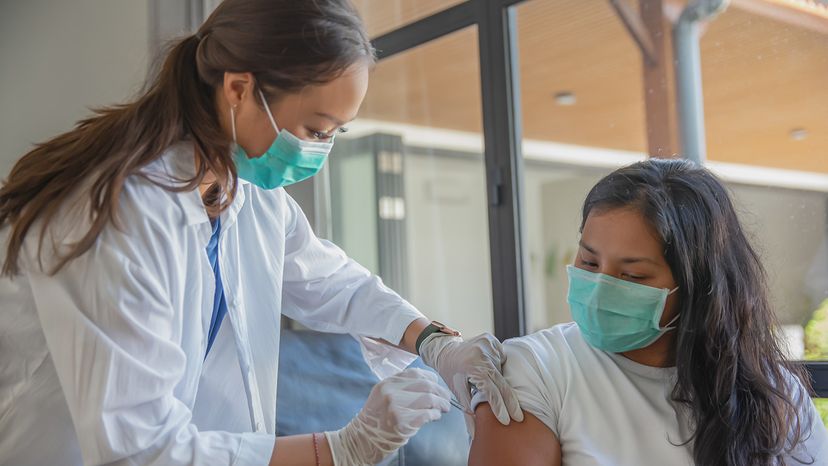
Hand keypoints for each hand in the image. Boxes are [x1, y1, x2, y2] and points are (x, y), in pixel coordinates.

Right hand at [325, 368, 450, 464]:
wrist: (361, 440)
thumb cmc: (376, 420)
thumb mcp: (382, 396)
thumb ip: (401, 388)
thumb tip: (430, 385)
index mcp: (387, 383)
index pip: (416, 373)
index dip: (431, 379)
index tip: (437, 386)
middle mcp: (390, 391)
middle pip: (425, 385)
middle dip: (441, 392)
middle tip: (446, 400)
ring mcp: (395, 407)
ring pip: (429, 398)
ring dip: (441, 404)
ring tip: (444, 408)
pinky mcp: (401, 422)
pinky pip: (427, 414)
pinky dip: (435, 415)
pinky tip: (435, 417)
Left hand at [419, 333, 523, 429]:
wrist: (445, 349)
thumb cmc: (451, 373)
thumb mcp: (457, 391)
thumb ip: (467, 410)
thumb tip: (475, 433)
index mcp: (472, 367)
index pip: (491, 391)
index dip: (500, 407)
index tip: (508, 420)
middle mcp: (482, 354)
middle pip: (502, 383)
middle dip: (510, 401)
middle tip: (519, 417)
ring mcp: (488, 344)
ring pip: (502, 370)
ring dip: (500, 380)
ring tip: (488, 380)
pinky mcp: (491, 339)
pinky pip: (501, 358)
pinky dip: (498, 366)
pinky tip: (489, 366)